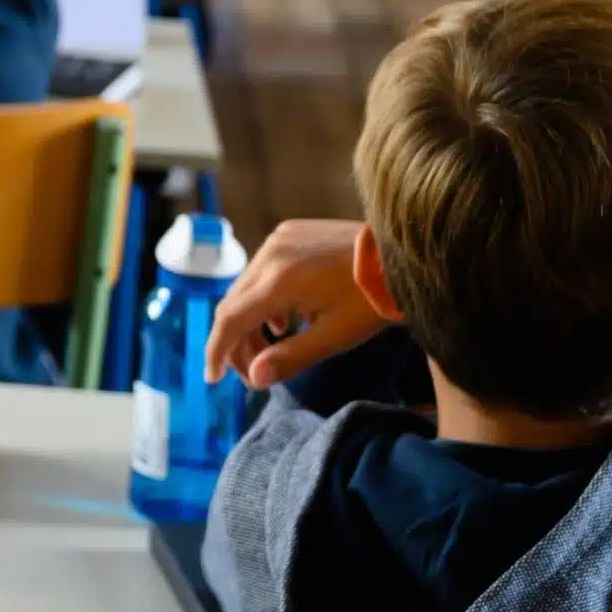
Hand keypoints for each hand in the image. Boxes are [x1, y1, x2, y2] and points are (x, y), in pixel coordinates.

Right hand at [205, 219, 387, 389]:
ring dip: (250, 319)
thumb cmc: (371, 300)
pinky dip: (264, 297)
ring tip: (273, 345)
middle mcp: (269, 255)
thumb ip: (290, 357)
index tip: (211, 378)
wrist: (401, 254)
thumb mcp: (335, 336)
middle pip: (234, 304)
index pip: (230, 319)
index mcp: (278, 282)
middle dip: (236, 341)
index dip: (217, 351)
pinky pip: (262, 268)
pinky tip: (285, 318)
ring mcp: (279, 239)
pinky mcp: (289, 232)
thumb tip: (255, 379)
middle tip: (252, 371)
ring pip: (246, 286)